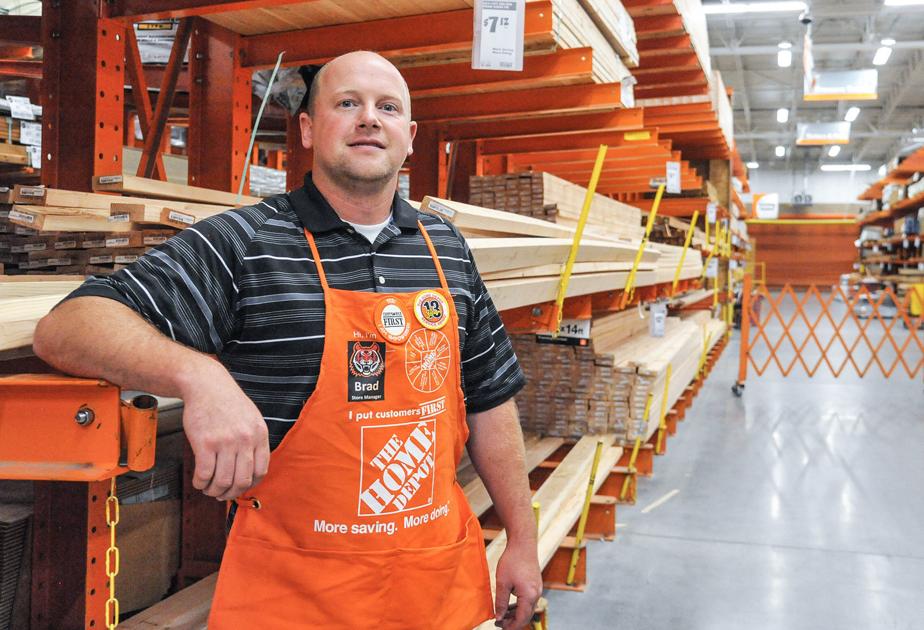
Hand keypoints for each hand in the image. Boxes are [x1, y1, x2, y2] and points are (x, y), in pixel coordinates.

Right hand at [180, 362, 269, 500]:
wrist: (207, 385)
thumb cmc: (227, 402)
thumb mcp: (252, 418)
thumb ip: (254, 441)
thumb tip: (252, 469)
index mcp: (259, 435)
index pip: (261, 471)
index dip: (250, 485)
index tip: (240, 487)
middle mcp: (245, 440)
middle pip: (242, 480)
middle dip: (230, 493)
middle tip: (221, 494)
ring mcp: (225, 442)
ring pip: (222, 481)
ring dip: (214, 491)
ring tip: (208, 489)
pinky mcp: (205, 443)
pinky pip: (205, 474)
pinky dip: (201, 483)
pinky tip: (199, 481)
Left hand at [493, 540, 541, 628]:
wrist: (523, 544)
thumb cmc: (512, 561)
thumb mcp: (502, 583)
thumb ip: (501, 602)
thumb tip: (499, 617)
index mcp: (529, 596)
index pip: (521, 619)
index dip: (511, 627)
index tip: (501, 628)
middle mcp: (536, 594)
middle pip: (526, 616)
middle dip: (513, 622)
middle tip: (499, 623)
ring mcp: (537, 589)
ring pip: (528, 608)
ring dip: (516, 614)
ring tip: (503, 615)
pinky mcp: (536, 584)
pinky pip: (529, 600)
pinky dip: (520, 605)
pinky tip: (510, 605)